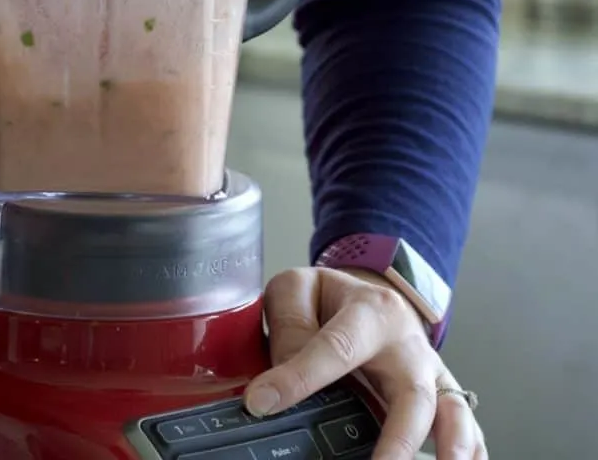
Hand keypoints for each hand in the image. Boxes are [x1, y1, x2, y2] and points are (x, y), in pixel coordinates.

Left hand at [244, 267, 486, 459]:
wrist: (372, 294)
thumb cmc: (333, 299)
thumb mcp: (300, 289)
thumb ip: (289, 326)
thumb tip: (277, 383)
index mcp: (370, 311)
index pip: (335, 347)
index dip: (299, 377)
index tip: (263, 404)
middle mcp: (407, 345)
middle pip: (412, 392)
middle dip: (399, 438)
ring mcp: (430, 374)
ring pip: (451, 411)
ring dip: (449, 447)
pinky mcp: (441, 397)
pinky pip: (467, 427)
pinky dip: (470, 450)